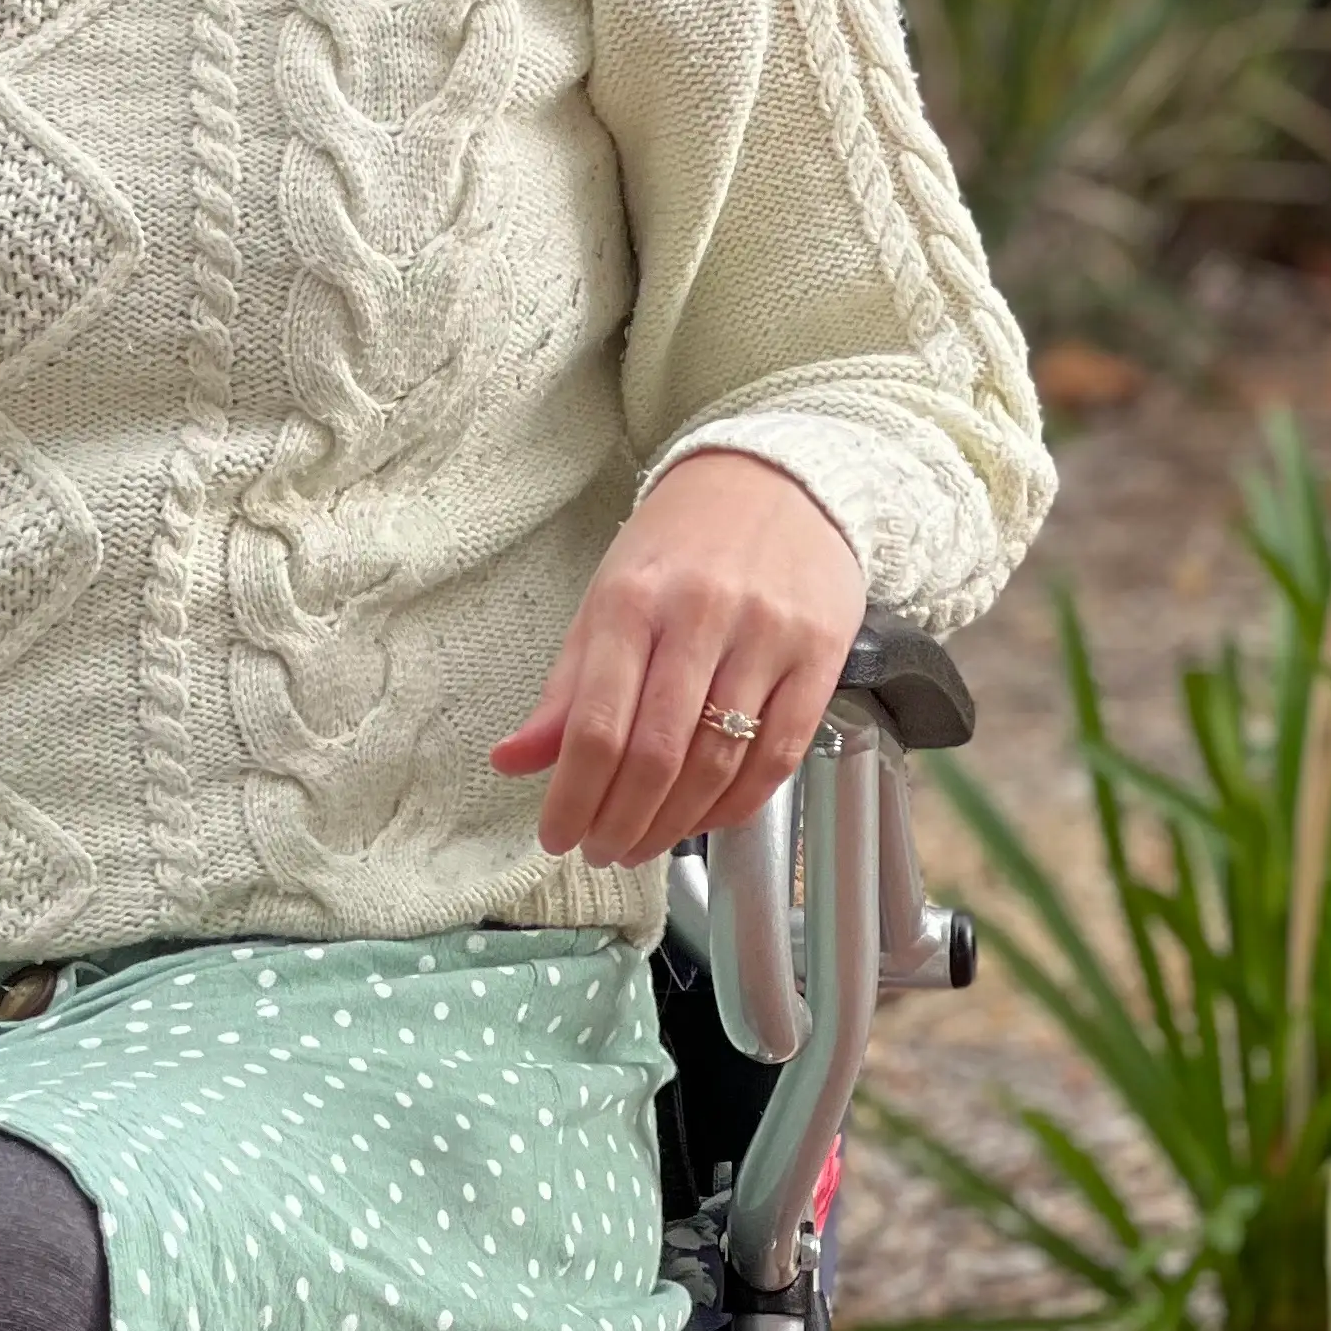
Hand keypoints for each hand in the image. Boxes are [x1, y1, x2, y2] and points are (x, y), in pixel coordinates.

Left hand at [489, 452, 865, 870]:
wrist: (780, 479)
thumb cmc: (681, 544)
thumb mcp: (608, 596)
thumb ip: (565, 688)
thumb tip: (511, 762)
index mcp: (631, 600)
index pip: (597, 726)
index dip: (573, 798)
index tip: (556, 836)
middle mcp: (700, 616)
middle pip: (657, 754)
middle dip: (621, 822)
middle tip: (602, 851)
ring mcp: (765, 635)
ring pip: (718, 762)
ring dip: (676, 824)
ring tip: (644, 844)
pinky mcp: (820, 653)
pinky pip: (779, 753)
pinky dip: (739, 803)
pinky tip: (707, 819)